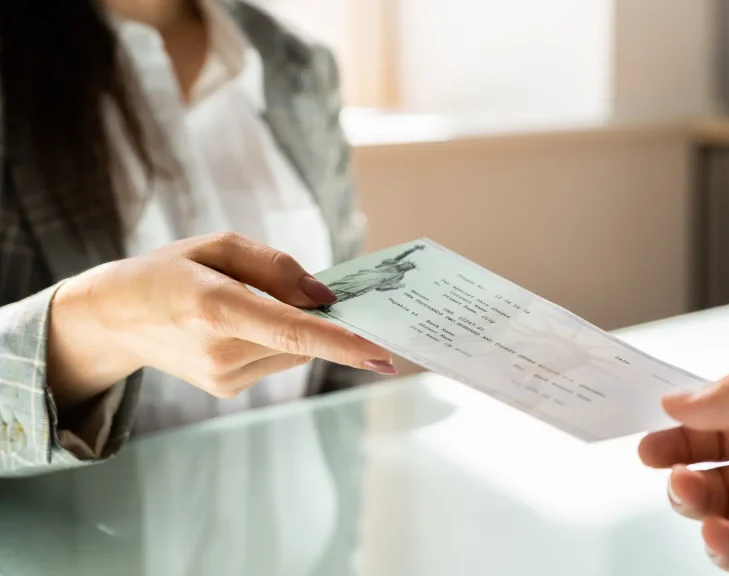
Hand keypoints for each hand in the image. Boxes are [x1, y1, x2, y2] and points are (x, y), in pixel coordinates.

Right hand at [48, 232, 395, 406]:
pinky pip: (276, 359)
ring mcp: (222, 377)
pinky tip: (239, 326)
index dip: (342, 343)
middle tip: (322, 295)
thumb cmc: (168, 271)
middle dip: (324, 320)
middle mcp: (220, 350)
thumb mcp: (216, 246)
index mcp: (215, 307)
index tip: (382, 354)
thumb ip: (276, 266)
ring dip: (294, 328)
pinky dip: (274, 340)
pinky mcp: (225, 389)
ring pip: (294, 351)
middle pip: (303, 339)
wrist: (113, 318)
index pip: (292, 330)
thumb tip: (326, 296)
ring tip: (248, 304)